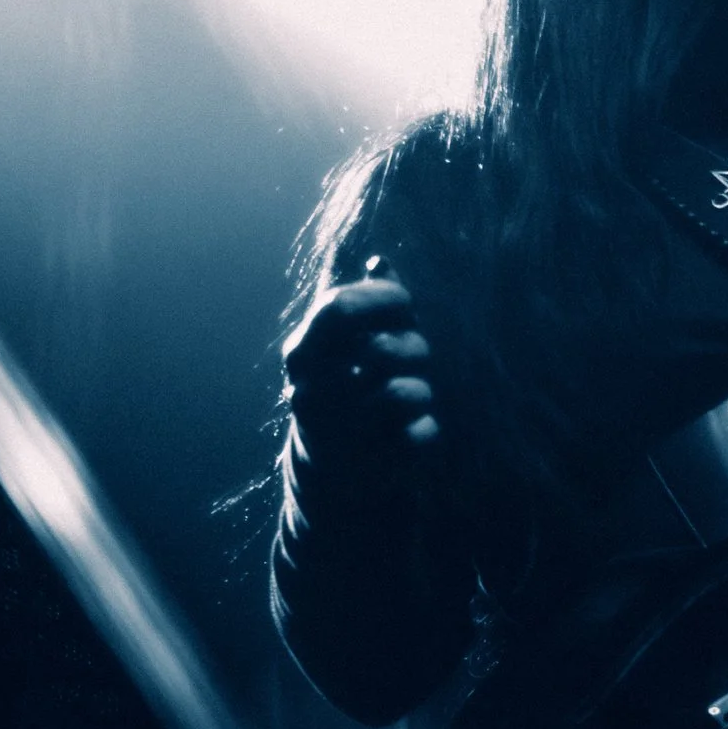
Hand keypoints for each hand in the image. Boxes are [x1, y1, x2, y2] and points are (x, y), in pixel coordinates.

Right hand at [282, 273, 439, 493]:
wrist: (330, 467)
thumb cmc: (342, 386)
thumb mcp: (342, 342)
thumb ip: (362, 303)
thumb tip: (380, 261)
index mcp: (302, 354)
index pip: (340, 308)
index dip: (385, 298)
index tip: (404, 304)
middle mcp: (312, 391)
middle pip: (382, 349)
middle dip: (413, 347)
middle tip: (414, 358)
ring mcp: (339, 432)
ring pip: (407, 394)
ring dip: (421, 390)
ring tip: (412, 397)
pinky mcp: (373, 466)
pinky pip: (423, 434)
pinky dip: (425, 429)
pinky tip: (413, 428)